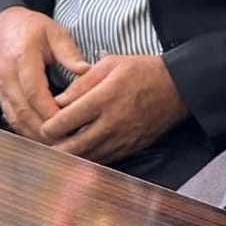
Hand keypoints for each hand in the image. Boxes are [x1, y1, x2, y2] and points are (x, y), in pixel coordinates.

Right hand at [0, 6, 89, 138]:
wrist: (0, 27)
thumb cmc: (31, 29)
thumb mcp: (54, 32)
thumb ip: (69, 52)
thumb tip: (85, 70)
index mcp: (22, 60)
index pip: (34, 92)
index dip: (50, 110)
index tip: (68, 123)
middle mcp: (8, 78)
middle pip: (24, 111)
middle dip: (45, 130)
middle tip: (68, 142)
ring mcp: (2, 89)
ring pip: (16, 119)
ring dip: (35, 135)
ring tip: (58, 146)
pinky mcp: (1, 96)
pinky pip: (12, 119)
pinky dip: (27, 132)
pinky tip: (43, 140)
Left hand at [39, 54, 188, 163]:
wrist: (180, 87)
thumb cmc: (144, 71)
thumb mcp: (110, 64)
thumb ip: (81, 83)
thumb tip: (57, 102)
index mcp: (104, 99)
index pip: (63, 123)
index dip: (46, 127)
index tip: (44, 125)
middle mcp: (112, 123)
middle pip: (72, 148)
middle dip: (54, 148)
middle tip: (46, 143)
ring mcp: (123, 138)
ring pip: (87, 158)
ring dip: (70, 156)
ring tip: (60, 149)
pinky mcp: (132, 147)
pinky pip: (105, 160)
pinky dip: (89, 159)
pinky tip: (82, 152)